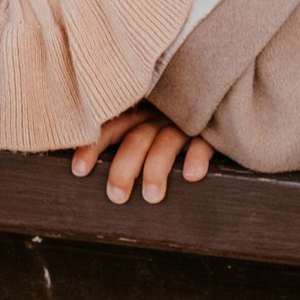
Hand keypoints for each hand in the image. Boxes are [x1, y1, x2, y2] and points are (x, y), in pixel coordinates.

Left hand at [71, 106, 214, 204]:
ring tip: (152, 196)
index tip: (79, 171)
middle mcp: (158, 116)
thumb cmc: (171, 128)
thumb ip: (125, 144)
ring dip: (157, 168)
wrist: (220, 103)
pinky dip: (196, 156)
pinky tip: (191, 175)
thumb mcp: (146, 129)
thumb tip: (86, 174)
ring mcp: (184, 122)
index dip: (93, 147)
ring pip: (165, 142)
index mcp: (138, 115)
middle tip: (117, 196)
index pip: (111, 128)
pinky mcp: (211, 129)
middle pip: (136, 139)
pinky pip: (203, 141)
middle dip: (124, 168)